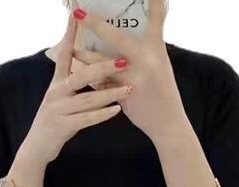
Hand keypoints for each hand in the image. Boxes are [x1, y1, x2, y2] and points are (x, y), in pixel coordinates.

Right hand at [16, 14, 132, 167]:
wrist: (37, 147)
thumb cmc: (55, 120)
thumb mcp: (62, 98)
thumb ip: (75, 83)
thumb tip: (94, 67)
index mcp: (57, 82)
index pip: (65, 53)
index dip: (70, 34)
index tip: (77, 14)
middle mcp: (56, 92)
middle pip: (81, 75)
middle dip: (103, 67)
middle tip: (124, 60)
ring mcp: (58, 109)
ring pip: (87, 98)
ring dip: (110, 93)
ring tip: (129, 88)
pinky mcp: (62, 126)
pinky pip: (86, 119)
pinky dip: (102, 114)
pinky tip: (117, 110)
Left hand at [72, 1, 188, 145]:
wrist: (167, 123)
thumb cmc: (162, 90)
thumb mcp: (160, 63)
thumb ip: (144, 48)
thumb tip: (124, 32)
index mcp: (157, 47)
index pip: (157, 15)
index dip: (154, 0)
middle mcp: (147, 59)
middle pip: (116, 37)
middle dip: (95, 24)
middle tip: (78, 12)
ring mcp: (134, 78)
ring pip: (102, 62)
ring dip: (84, 55)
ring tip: (71, 49)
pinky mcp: (124, 95)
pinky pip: (101, 83)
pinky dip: (90, 78)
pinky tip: (78, 73)